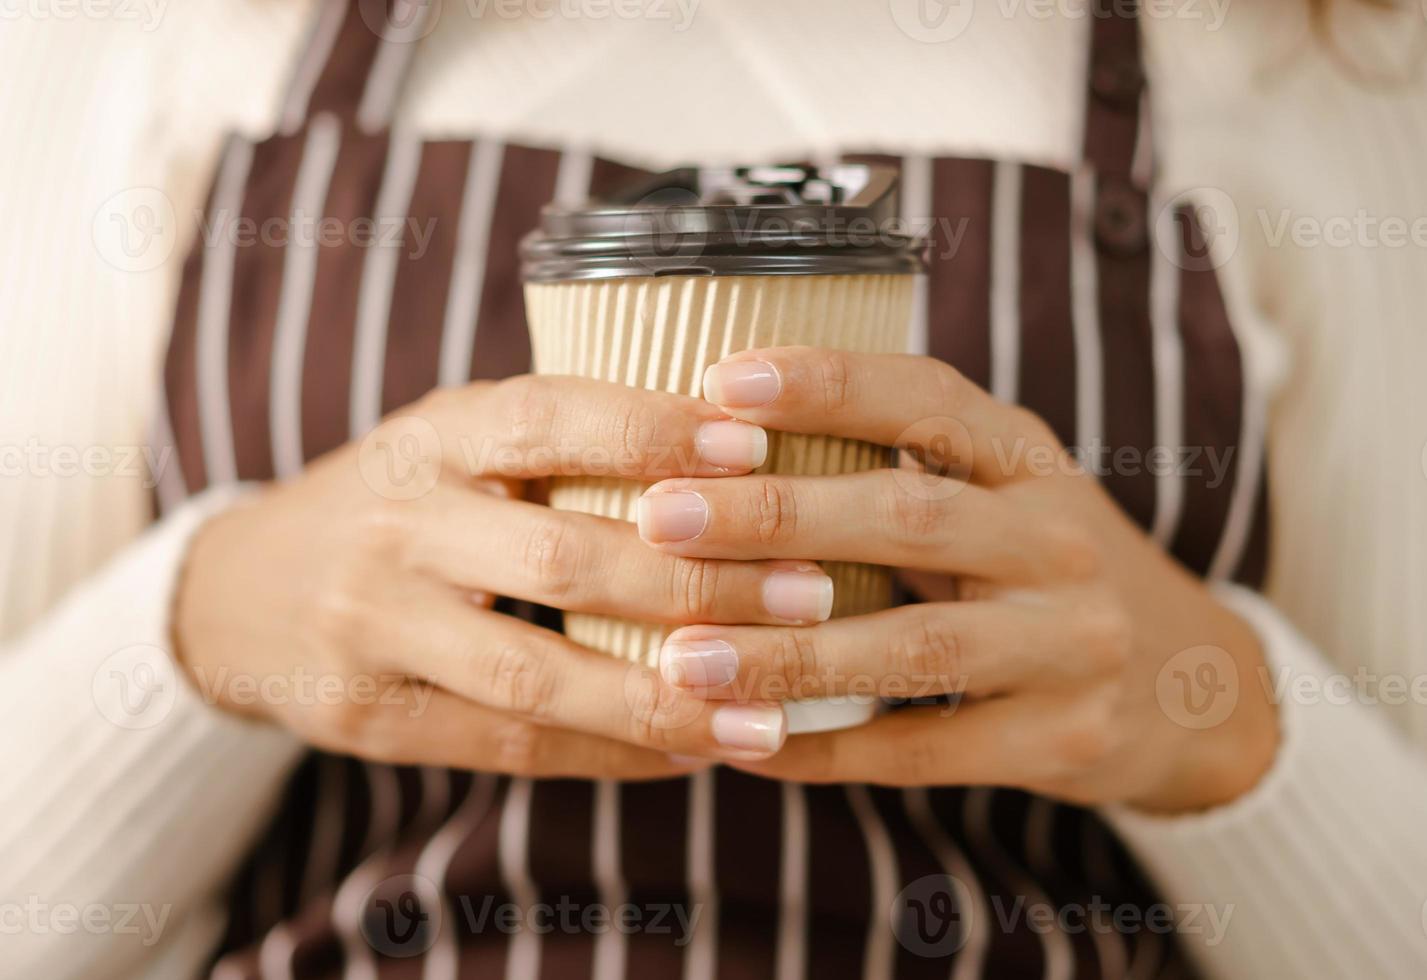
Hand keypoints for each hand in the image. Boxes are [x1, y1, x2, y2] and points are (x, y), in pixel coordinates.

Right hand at [174, 376, 821, 779]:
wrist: (244, 589)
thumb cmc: (403, 500)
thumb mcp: (457, 441)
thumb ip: (562, 445)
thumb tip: (744, 459)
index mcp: (430, 434)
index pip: (545, 417)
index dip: (650, 431)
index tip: (755, 450)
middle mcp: (397, 524)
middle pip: (558, 557)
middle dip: (695, 582)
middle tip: (808, 591)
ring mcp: (374, 628)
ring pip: (536, 675)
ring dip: (664, 697)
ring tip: (768, 710)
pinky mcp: (369, 718)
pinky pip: (511, 748)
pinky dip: (611, 753)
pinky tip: (695, 748)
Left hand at [637, 347, 1278, 811]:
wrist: (1192, 684)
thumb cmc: (1044, 568)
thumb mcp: (1003, 492)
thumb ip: (901, 465)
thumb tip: (719, 435)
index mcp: (1031, 458)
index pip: (929, 398)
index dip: (827, 384)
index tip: (719, 381)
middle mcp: (1061, 538)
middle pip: (911, 516)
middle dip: (778, 515)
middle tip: (663, 518)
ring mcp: (1073, 643)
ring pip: (917, 646)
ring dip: (789, 653)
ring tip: (683, 657)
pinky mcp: (1066, 738)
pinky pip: (928, 749)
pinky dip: (830, 749)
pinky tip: (745, 744)